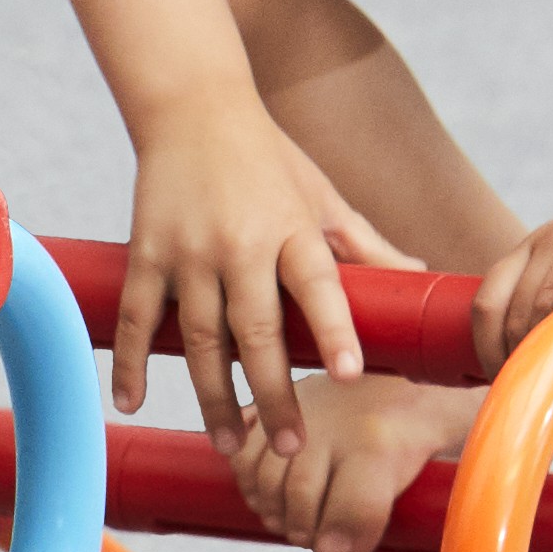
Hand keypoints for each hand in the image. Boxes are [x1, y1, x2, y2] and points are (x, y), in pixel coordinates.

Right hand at [112, 96, 400, 455]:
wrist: (191, 105)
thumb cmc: (267, 155)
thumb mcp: (322, 195)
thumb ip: (365, 243)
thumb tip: (421, 277)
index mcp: (291, 229)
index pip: (317, 287)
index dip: (332, 331)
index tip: (347, 375)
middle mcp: (239, 244)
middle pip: (254, 332)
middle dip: (272, 393)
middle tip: (289, 446)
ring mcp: (187, 252)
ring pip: (198, 339)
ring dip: (213, 397)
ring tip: (230, 444)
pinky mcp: (146, 252)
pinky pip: (137, 317)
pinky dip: (131, 362)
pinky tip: (132, 402)